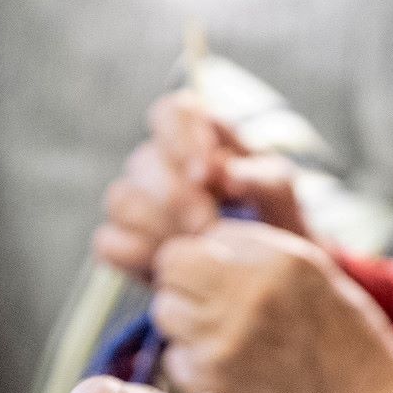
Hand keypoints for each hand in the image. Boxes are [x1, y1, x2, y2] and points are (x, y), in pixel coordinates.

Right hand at [95, 90, 310, 277]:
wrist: (266, 279)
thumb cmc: (273, 225)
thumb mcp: (283, 198)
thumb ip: (262, 177)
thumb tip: (224, 173)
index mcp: (195, 137)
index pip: (171, 112)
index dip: (182, 138)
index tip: (206, 175)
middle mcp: (158, 164)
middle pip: (143, 162)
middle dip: (177, 197)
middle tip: (208, 226)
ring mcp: (134, 204)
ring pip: (121, 200)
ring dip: (160, 227)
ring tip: (194, 248)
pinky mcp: (122, 245)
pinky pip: (109, 243)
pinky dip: (137, 255)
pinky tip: (168, 268)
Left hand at [153, 221, 392, 392]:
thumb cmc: (346, 345)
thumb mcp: (315, 276)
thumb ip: (256, 252)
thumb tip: (200, 241)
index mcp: (278, 260)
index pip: (203, 238)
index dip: (206, 259)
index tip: (223, 278)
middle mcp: (247, 293)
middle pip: (172, 270)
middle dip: (188, 285)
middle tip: (216, 309)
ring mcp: (224, 339)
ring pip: (166, 313)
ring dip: (186, 323)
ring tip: (227, 340)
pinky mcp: (211, 381)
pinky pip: (175, 359)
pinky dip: (194, 363)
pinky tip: (232, 372)